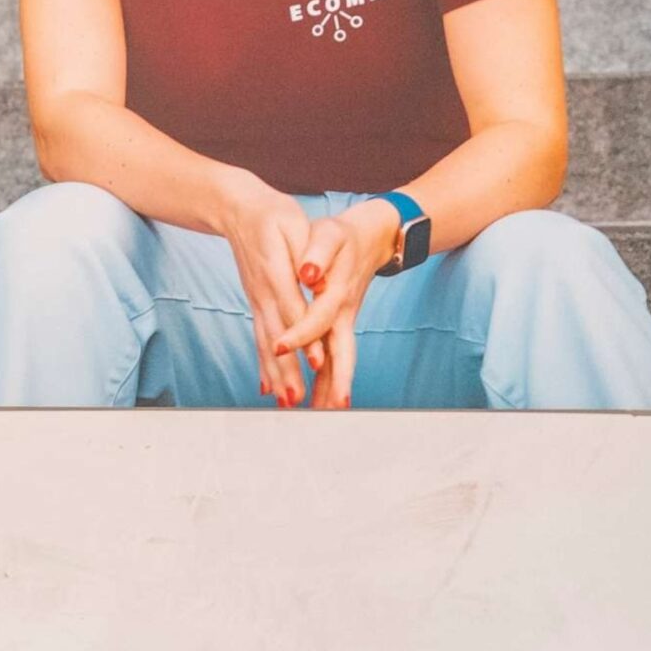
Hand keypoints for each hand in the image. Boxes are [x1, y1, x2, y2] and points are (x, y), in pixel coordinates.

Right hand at [214, 178, 321, 407]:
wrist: (238, 210)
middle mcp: (262, 292)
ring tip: (288, 403)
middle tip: (297, 400)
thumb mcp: (292, 225)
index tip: (317, 362)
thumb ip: (304, 252)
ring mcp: (256, 300)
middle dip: (287, 370)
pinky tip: (268, 387)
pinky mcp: (256, 304)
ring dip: (276, 375)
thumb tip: (315, 278)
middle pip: (276, 336)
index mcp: (275, 272)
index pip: (292, 309)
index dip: (305, 336)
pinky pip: (258, 338)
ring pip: (266, 343)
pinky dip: (263, 365)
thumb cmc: (272, 215)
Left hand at [280, 201, 402, 409]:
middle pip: (341, 354)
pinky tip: (319, 398)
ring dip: (332, 388)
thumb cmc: (343, 234)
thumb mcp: (330, 234)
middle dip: (332, 382)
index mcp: (337, 293)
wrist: (371, 235)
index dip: (300, 333)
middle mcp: (344, 313)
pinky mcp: (341, 324)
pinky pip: (335, 355)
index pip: (318, 319)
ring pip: (340, 360)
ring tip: (320, 416)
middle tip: (322, 411)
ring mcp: (344, 321)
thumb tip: (309, 272)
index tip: (279, 347)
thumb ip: (318, 251)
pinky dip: (329, 377)